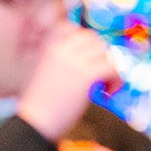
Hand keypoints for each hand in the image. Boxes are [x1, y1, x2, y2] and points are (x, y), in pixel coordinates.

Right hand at [16, 26, 122, 142]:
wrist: (35, 122)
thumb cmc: (38, 104)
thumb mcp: (43, 72)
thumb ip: (60, 62)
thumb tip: (83, 61)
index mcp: (49, 47)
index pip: (72, 28)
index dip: (85, 40)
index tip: (88, 55)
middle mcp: (62, 49)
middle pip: (93, 38)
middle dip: (100, 54)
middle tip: (99, 71)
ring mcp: (74, 60)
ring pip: (105, 51)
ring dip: (108, 66)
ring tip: (103, 84)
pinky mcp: (86, 75)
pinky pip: (111, 68)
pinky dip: (115, 80)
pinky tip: (108, 92)